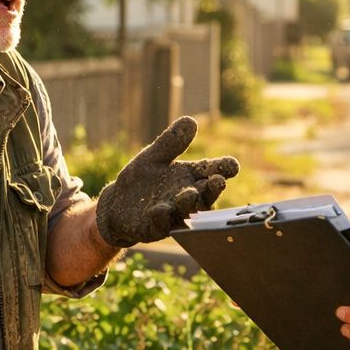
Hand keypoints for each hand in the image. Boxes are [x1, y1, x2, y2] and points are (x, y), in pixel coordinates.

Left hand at [94, 116, 238, 246]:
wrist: (116, 205)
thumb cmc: (142, 180)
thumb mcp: (154, 156)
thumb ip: (171, 142)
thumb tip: (191, 121)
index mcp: (191, 176)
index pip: (212, 170)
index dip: (224, 168)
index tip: (233, 165)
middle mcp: (187, 196)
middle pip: (206, 194)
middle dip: (213, 189)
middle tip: (219, 181)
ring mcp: (173, 214)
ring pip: (187, 211)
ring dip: (189, 203)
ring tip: (189, 194)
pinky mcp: (156, 227)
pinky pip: (162, 224)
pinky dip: (162, 217)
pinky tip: (160, 209)